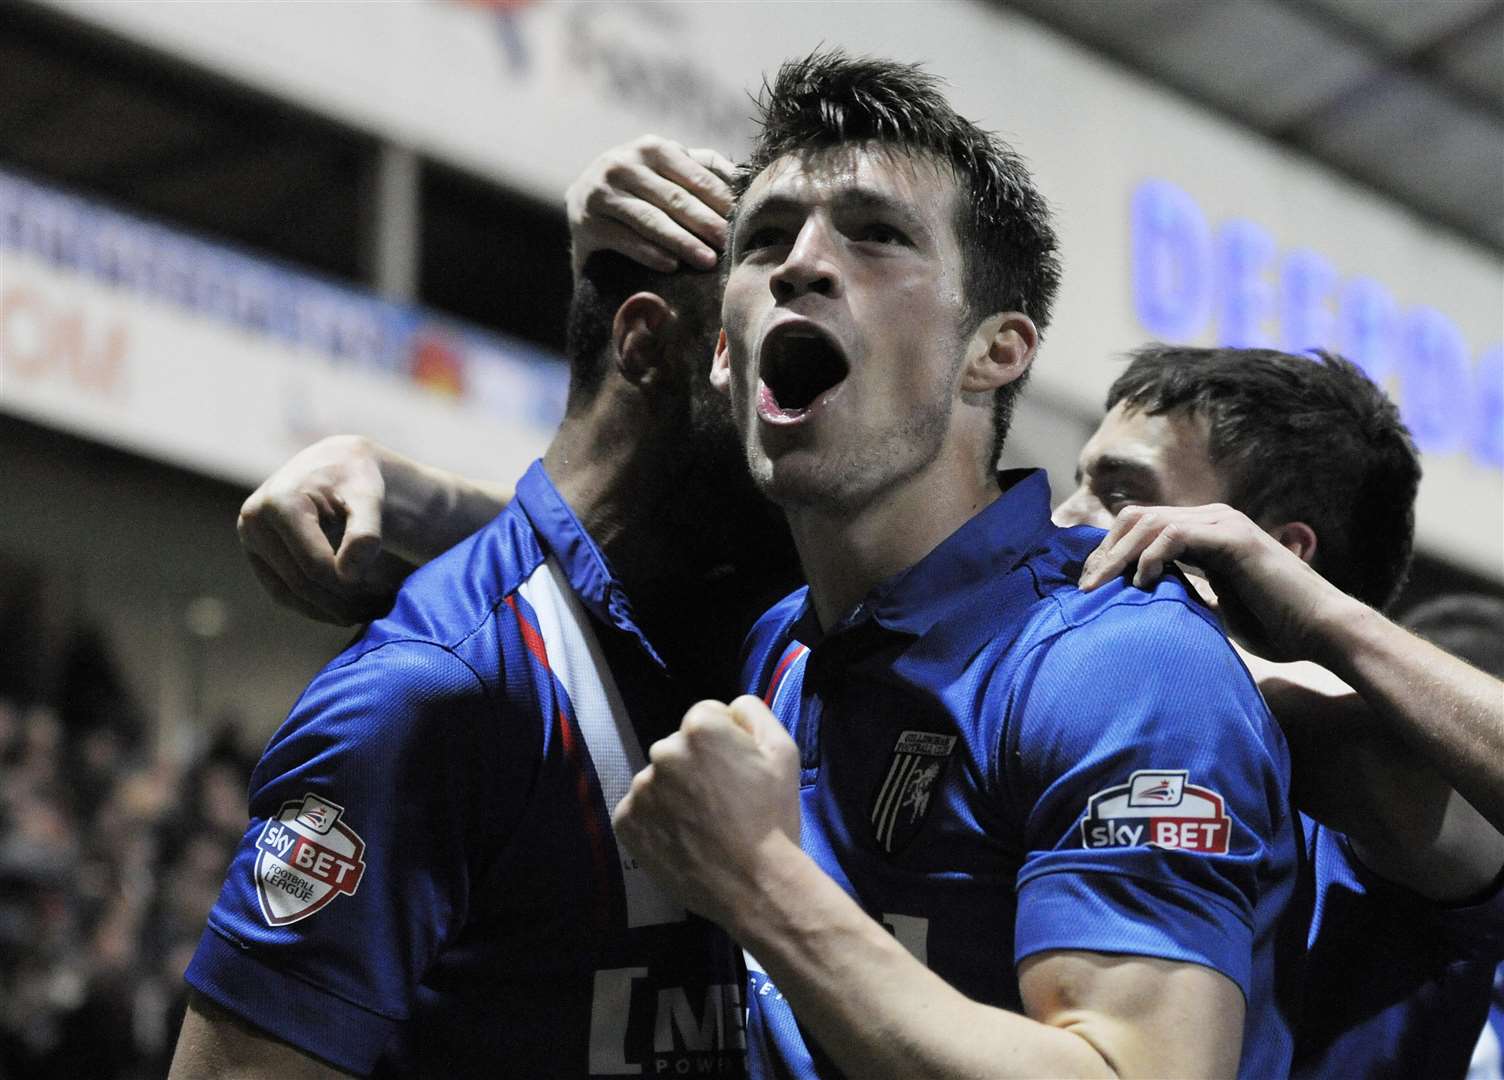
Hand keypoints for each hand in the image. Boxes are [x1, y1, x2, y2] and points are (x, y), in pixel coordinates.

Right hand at [237, 436, 411, 624]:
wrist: (336, 464)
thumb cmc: (356, 478)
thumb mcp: (369, 497)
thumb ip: (365, 532)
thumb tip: (349, 576)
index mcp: (280, 503)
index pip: (314, 565)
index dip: (350, 586)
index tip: (384, 593)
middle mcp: (254, 520)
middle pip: (299, 582)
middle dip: (341, 602)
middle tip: (380, 611)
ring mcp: (250, 538)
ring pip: (288, 593)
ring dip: (328, 611)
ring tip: (368, 614)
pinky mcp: (255, 552)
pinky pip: (281, 591)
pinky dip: (313, 606)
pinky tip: (346, 611)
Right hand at [566, 135, 734, 276]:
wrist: (583, 203)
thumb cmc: (640, 187)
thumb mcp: (667, 169)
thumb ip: (703, 168)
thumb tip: (747, 179)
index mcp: (652, 148)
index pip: (694, 176)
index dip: (721, 200)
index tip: (743, 221)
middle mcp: (623, 164)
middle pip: (675, 198)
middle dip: (706, 223)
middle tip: (730, 244)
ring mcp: (602, 193)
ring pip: (651, 220)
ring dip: (683, 241)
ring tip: (708, 261)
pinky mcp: (587, 223)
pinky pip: (625, 240)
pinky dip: (650, 253)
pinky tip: (672, 266)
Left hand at [613, 696, 800, 930]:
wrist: (754, 885)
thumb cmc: (773, 817)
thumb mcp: (783, 751)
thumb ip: (753, 712)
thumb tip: (729, 709)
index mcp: (699, 729)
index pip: (706, 717)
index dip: (726, 741)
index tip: (738, 772)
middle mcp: (662, 752)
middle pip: (678, 748)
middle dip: (695, 766)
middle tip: (722, 802)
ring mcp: (640, 790)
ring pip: (658, 780)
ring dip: (674, 794)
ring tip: (702, 825)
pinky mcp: (625, 823)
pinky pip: (639, 810)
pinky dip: (656, 820)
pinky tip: (682, 838)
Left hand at [1077, 503, 1354, 662]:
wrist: (1321, 631)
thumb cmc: (1274, 626)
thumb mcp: (1215, 608)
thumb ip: (1186, 595)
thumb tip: (1150, 605)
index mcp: (1206, 532)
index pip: (1141, 526)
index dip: (1110, 552)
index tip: (1090, 585)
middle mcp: (1212, 519)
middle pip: (1136, 518)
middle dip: (1104, 551)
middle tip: (1085, 586)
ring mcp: (1224, 524)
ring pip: (1150, 522)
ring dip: (1118, 554)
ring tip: (1100, 587)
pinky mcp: (1233, 538)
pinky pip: (1175, 535)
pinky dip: (1151, 556)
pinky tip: (1143, 582)